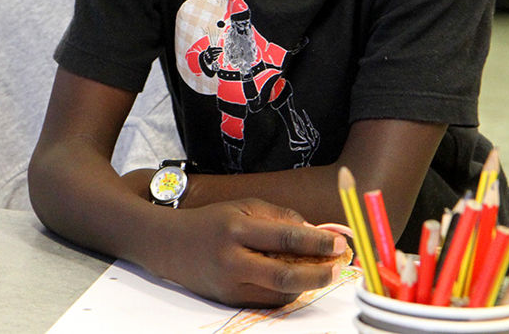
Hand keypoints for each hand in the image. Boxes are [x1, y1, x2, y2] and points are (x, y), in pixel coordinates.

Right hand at [152, 200, 347, 307]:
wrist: (169, 245)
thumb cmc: (211, 222)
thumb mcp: (243, 208)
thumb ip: (279, 218)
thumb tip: (315, 232)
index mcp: (235, 229)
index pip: (285, 237)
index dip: (317, 241)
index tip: (339, 242)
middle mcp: (232, 260)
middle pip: (285, 276)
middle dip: (319, 274)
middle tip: (338, 266)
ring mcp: (230, 284)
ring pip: (280, 294)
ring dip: (307, 284)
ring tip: (322, 271)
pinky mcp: (230, 300)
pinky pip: (269, 301)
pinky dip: (288, 292)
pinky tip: (297, 279)